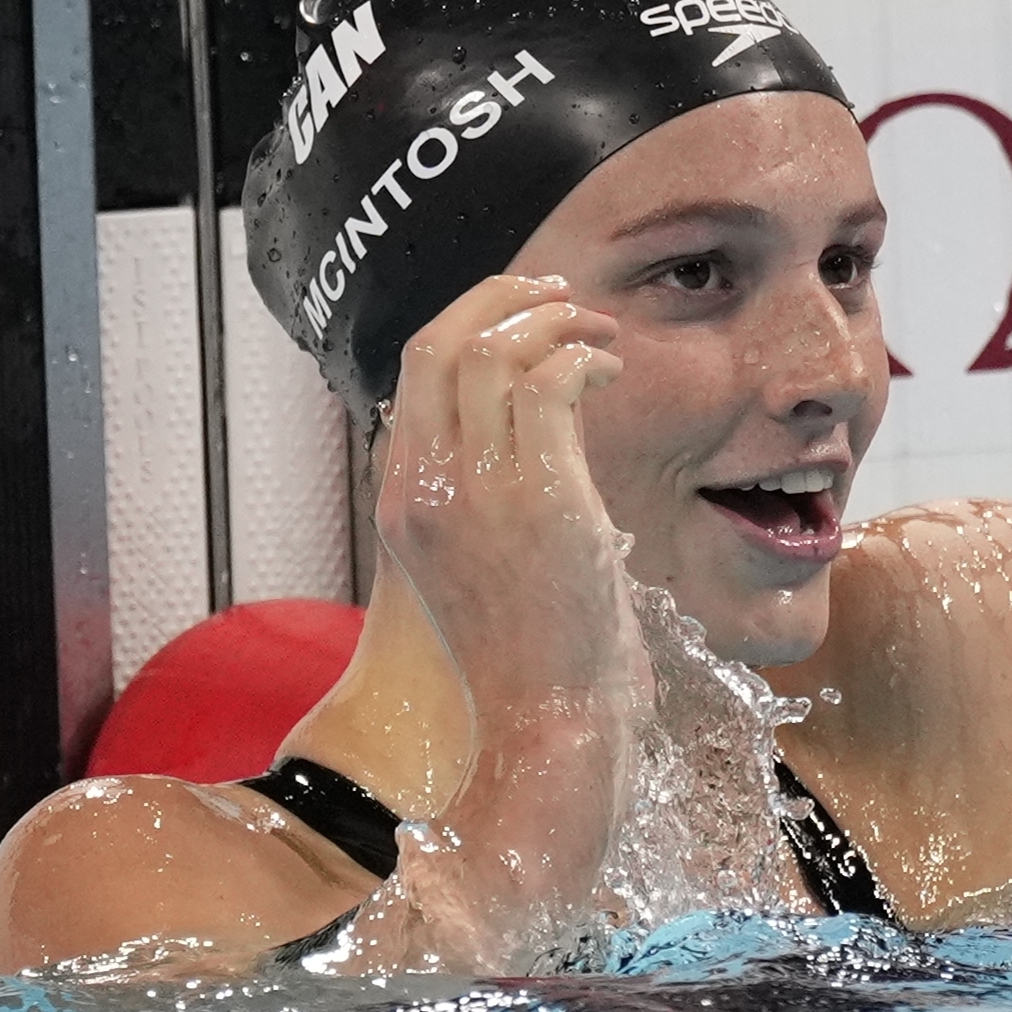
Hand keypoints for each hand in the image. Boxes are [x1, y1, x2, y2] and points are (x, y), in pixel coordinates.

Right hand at [375, 274, 640, 707]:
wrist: (544, 717)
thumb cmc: (528, 651)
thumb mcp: (477, 559)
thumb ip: (482, 484)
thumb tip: (528, 405)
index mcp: (401, 499)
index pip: (416, 371)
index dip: (469, 320)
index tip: (521, 308)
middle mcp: (423, 487)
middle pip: (438, 342)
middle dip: (503, 297)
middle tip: (561, 294)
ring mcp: (476, 491)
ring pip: (493, 350)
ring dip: (553, 322)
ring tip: (599, 334)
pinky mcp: (540, 500)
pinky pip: (548, 386)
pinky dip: (581, 359)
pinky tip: (610, 373)